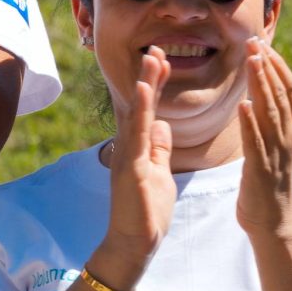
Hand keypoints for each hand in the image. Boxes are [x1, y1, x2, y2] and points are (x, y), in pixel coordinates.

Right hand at [96, 47, 176, 288]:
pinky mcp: (131, 169)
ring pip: (135, 115)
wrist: (133, 242)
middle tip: (156, 48)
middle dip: (148, 77)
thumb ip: (159, 149)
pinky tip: (143, 94)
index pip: (147, 110)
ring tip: (152, 60)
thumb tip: (164, 125)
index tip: (163, 61)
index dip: (154, 85)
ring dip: (144, 86)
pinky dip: (139, 113)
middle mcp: (128, 148)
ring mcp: (127, 157)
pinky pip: (136, 136)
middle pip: (139, 106)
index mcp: (138, 149)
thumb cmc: (146, 212)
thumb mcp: (159, 174)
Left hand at [237, 41, 291, 241]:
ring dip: (261, 85)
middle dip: (267, 67)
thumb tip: (257, 97)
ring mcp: (276, 152)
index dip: (276, 65)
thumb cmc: (265, 181)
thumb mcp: (269, 145)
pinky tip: (243, 105)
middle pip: (280, 94)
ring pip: (270, 112)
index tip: (261, 44)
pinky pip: (256, 141)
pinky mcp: (260, 168)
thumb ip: (266, 122)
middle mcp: (287, 136)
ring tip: (251, 62)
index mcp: (289, 129)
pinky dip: (251, 122)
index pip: (287, 89)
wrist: (272, 219)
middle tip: (254, 43)